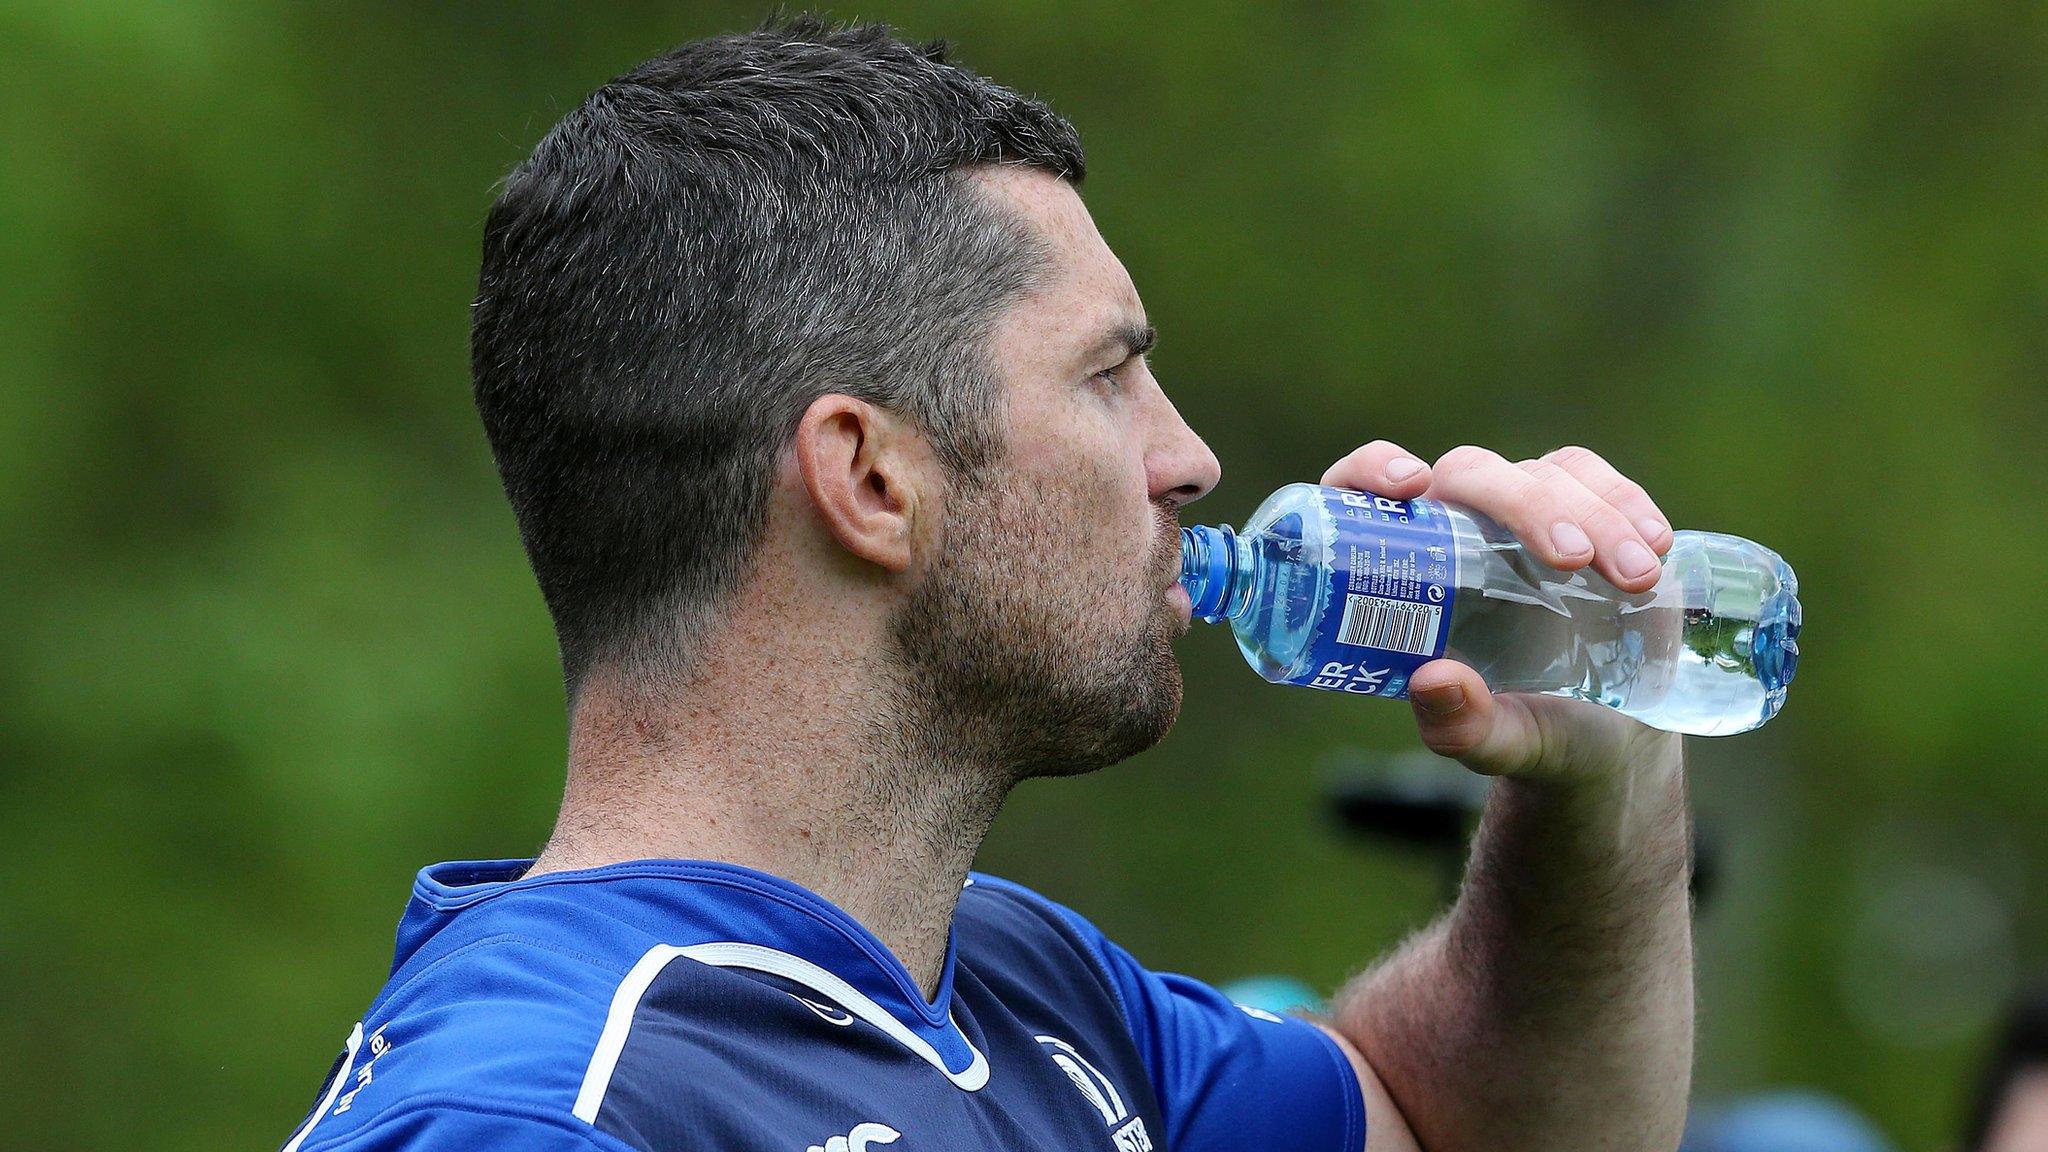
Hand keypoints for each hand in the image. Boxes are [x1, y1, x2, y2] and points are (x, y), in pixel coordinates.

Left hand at [1320, 441, 1682, 782]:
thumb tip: (1432, 680)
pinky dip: (1627, 504)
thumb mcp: (1498, 743)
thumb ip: (1461, 726)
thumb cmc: (1532, 734)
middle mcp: (1459, 531)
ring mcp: (1523, 518)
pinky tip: (1655, 546)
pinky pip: (1595, 481)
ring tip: (1636, 581)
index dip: (1371, 470)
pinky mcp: (1584, 516)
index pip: (1363, 496)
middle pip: (1470, 473)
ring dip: (1595, 516)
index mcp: (1410, 576)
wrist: (1608, 741)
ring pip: (1543, 474)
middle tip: (1571, 560)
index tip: (1409, 485)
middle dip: (1523, 505)